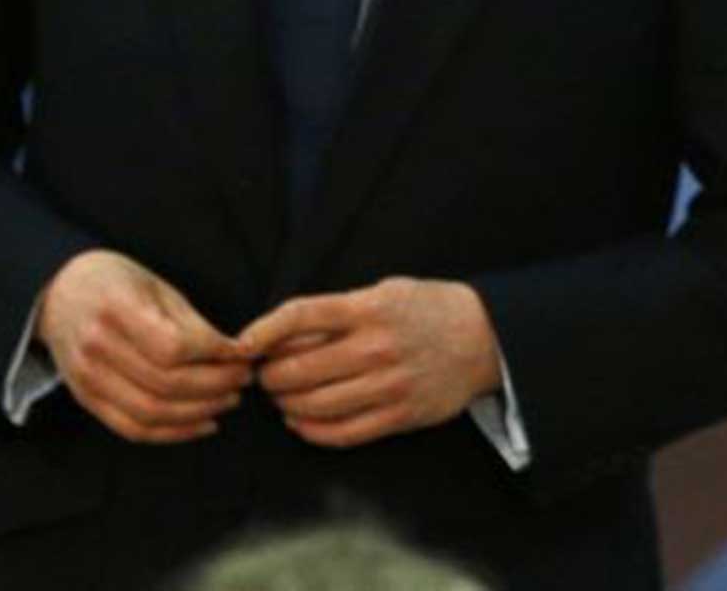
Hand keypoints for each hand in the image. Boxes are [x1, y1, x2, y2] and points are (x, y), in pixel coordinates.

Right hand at [35, 249, 250, 442]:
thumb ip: (193, 323)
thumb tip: (236, 353)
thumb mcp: (158, 287)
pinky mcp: (86, 399)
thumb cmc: (119, 284)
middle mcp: (96, 347)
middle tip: (245, 378)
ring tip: (230, 399)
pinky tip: (203, 423)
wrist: (61, 294)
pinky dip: (172, 433)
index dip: (215, 354)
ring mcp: (86, 378)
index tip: (243, 352)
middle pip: (165, 383)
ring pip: (151, 413)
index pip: (173, 346)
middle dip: (216, 385)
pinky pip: (132, 429)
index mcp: (117, 309)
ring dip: (199, 411)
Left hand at [240, 277, 502, 448]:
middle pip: (297, 369)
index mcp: (372, 308)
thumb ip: (339, 311)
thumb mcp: (386, 292)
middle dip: (269, 375)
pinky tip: (302, 421)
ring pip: (312, 406)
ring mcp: (389, 385)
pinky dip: (310, 431)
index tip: (241, 344)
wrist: (485, 337)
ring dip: (286, 405)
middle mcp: (377, 347)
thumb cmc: (428, 310)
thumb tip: (280, 336)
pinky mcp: (399, 416)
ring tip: (284, 397)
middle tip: (265, 374)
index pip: (301, 316)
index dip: (262, 331)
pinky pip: (339, 433)